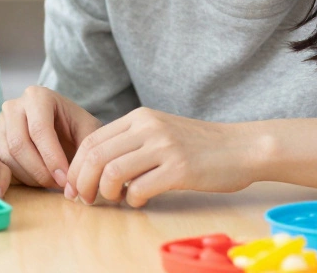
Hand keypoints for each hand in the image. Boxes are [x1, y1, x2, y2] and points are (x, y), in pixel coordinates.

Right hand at [0, 86, 102, 189]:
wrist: (59, 124)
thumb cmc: (74, 127)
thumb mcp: (88, 131)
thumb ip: (86, 152)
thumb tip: (72, 187)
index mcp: (37, 96)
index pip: (39, 129)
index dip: (52, 158)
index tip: (65, 179)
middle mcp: (13, 106)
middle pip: (18, 144)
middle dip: (40, 171)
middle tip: (58, 185)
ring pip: (7, 156)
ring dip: (30, 177)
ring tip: (51, 183)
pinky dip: (18, 178)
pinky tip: (37, 181)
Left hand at [65, 107, 261, 206]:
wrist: (241, 147)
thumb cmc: (199, 145)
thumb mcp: (160, 131)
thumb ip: (131, 142)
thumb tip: (96, 167)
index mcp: (139, 117)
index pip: (92, 140)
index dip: (76, 167)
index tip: (75, 186)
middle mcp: (148, 127)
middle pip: (96, 156)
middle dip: (82, 182)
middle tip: (85, 199)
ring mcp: (164, 147)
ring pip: (113, 171)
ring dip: (105, 192)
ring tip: (113, 200)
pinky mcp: (180, 169)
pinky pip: (140, 188)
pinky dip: (132, 200)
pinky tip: (140, 201)